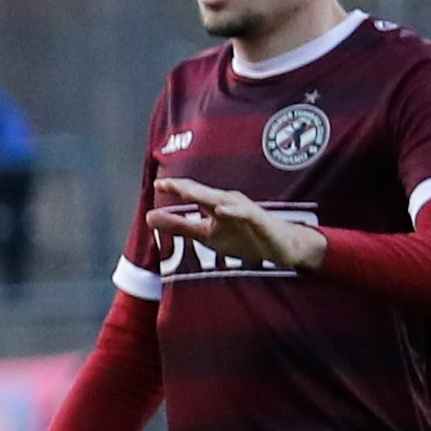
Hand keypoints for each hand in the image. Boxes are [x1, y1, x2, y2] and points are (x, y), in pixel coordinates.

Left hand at [146, 176, 322, 274]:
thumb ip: (178, 226)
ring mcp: (245, 210)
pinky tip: (220, 211)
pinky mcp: (260, 220)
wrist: (282, 246)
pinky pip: (246, 214)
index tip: (157, 184)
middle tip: (164, 183)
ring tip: (186, 193)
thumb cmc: (244, 236)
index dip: (175, 188)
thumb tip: (149, 216)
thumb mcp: (206, 234)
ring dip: (205, 196)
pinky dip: (233, 211)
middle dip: (185, 187)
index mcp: (215, 204)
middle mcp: (229, 203)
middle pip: (204, 194)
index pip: (192, 194)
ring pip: (223, 201)